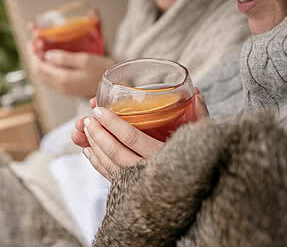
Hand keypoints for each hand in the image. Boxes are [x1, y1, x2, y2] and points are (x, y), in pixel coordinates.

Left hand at [33, 50, 113, 97]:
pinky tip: (50, 58)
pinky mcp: (68, 88)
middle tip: (36, 42)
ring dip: (40, 61)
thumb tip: (47, 55)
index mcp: (63, 79)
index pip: (39, 67)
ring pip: (44, 75)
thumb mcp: (85, 60)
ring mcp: (64, 89)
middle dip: (34, 56)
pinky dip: (47, 67)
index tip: (33, 41)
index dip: (33, 53)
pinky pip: (51, 77)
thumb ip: (64, 58)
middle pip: (38, 72)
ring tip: (41, 48)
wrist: (115, 86)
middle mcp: (61, 86)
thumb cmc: (103, 71)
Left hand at [72, 88, 208, 179]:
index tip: (98, 110)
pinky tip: (88, 151)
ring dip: (93, 146)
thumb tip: (196, 92)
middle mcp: (149, 172)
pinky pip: (110, 177)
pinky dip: (97, 164)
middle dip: (97, 134)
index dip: (112, 123)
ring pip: (110, 165)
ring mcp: (138, 184)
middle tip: (87, 119)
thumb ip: (200, 115)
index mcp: (163, 156)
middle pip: (116, 152)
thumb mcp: (204, 137)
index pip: (132, 137)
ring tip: (83, 131)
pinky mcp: (132, 191)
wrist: (199, 194)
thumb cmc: (201, 159)